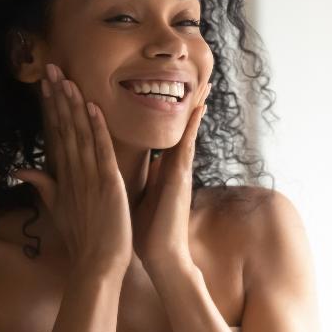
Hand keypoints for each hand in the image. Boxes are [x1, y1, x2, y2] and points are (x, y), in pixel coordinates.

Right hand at [12, 63, 132, 274]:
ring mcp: (88, 178)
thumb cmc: (82, 239)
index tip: (46, 83)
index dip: (51, 107)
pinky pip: (101, 151)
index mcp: (63, 176)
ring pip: (79, 134)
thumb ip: (43, 185)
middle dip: (57, 97)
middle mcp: (72, 173)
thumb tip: (20, 168)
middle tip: (50, 68)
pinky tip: (92, 107)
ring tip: (66, 79)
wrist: (96, 266)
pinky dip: (97, 129)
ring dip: (73, 105)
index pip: (56, 134)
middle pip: (63, 128)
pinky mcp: (107, 184)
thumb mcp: (57, 209)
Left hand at [132, 81, 211, 272]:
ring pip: (188, 130)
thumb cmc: (146, 232)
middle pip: (182, 127)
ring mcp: (180, 171)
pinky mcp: (181, 178)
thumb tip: (127, 166)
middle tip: (200, 75)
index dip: (170, 111)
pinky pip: (188, 145)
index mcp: (163, 170)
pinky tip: (198, 108)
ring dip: (195, 107)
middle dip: (190, 102)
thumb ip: (138, 179)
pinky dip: (193, 126)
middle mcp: (174, 166)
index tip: (172, 87)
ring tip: (204, 82)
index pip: (167, 134)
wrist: (160, 256)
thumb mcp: (137, 197)